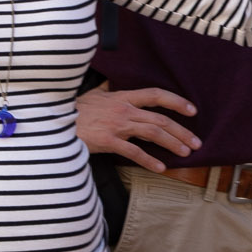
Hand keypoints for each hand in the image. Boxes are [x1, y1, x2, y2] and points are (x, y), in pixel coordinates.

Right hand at [74, 82, 199, 170]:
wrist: (54, 122)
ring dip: (173, 143)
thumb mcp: (94, 95)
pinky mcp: (108, 141)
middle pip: (160, 118)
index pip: (155, 95)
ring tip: (186, 153)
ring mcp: (116, 125)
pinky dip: (149, 161)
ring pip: (153, 133)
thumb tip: (111, 83)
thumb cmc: (74, 110)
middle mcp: (123, 109)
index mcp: (122, 97)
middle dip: (182, 131)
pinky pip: (134, 152)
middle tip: (197, 142)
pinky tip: (161, 168)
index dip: (176, 101)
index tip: (192, 110)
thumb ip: (107, 91)